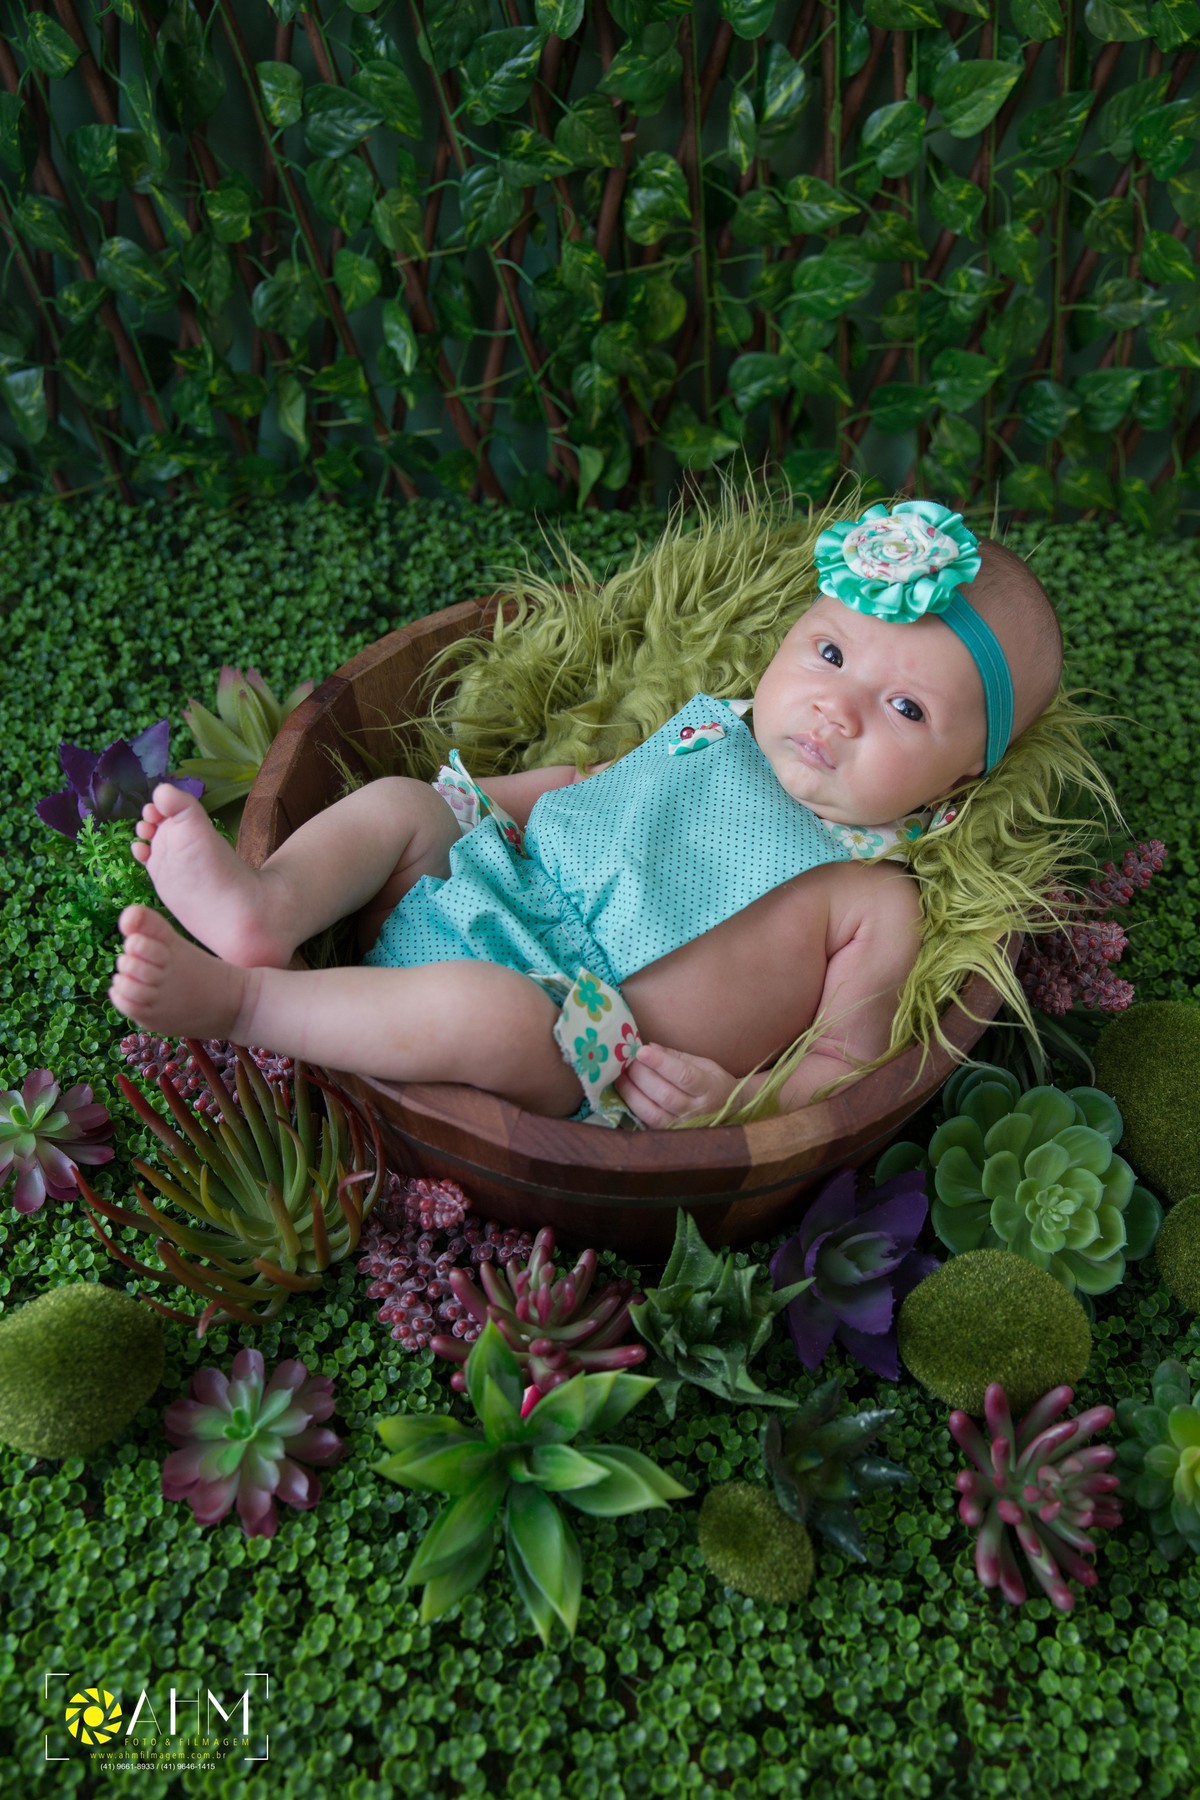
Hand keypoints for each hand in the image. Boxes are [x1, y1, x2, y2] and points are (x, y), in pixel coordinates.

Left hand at [614, 1041, 738, 1126]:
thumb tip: (649, 1047)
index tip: (641, 1051)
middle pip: (665, 1094)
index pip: (684, 1076)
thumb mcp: (704, 1064)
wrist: (731, 1112)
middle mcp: (697, 1111)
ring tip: (620, 1076)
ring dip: (632, 1092)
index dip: (661, 1063)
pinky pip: (647, 1123)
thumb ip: (676, 1057)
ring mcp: (683, 1126)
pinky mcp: (670, 1135)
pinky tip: (625, 1092)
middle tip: (626, 1060)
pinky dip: (633, 1107)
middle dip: (641, 1075)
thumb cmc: (714, 1083)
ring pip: (653, 1112)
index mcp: (709, 1088)